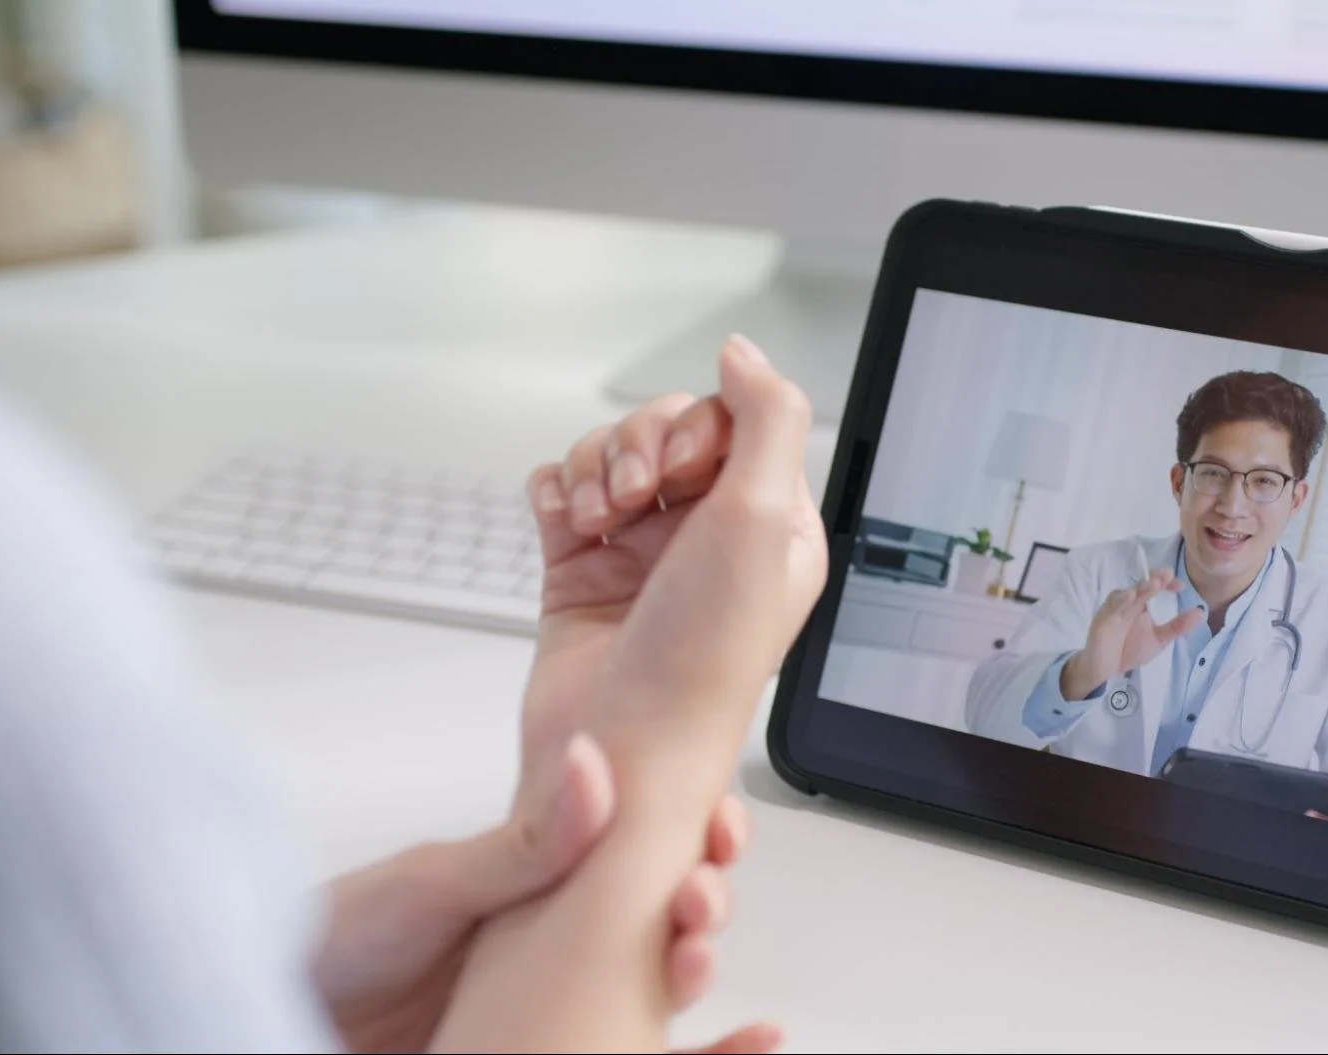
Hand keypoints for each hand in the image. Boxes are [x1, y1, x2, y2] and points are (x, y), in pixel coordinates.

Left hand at [314, 733, 772, 1053]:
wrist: (259, 1008)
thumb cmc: (334, 944)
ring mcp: (549, 1011)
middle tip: (704, 903)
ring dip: (695, 974)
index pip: (638, 860)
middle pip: (659, 925)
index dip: (691, 845)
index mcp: (535, 892)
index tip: (722, 833)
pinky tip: (734, 1046)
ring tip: (701, 961)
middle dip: (701, 908)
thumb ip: (526, 843)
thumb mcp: (433, 882)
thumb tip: (596, 766)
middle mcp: (551, 949)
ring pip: (652, 993)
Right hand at [431, 335, 824, 1051]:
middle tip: (634, 500)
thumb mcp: (762, 520)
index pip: (733, 419)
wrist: (616, 758)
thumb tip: (744, 352)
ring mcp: (642, 552)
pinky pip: (559, 489)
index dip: (696, 427)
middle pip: (664, 426)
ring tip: (597, 526)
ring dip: (592, 472)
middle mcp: (710, 535)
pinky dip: (555, 495)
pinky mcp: (580, 570)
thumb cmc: (699, 663)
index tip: (684, 474)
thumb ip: (766, 417)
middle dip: (638, 448)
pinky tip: (565, 529)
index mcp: (772, 526)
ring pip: (607, 452)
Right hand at [1059, 568, 1203, 699]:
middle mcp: (1127, 603)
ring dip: (1140, 588)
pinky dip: (1120, 601)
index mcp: (1140, 604)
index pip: (1153, 586)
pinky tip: (1131, 597)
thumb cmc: (1129, 650)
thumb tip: (1201, 612)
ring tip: (1154, 584)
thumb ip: (1177, 626)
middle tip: (1167, 576)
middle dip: (1154, 579)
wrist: (1105, 671)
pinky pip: (1110, 608)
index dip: (1165, 582)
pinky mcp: (1102, 621)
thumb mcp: (1159, 639)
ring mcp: (1113, 610)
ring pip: (1126, 594)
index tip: (1180, 586)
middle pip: (1140, 585)